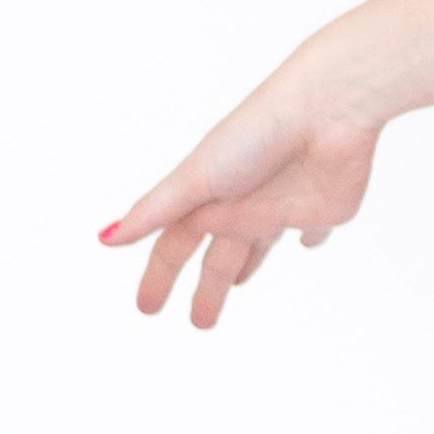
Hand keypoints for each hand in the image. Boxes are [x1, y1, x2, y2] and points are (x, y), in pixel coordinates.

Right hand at [102, 64, 384, 327]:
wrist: (328, 110)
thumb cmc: (257, 133)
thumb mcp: (198, 176)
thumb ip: (156, 210)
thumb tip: (105, 239)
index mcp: (207, 198)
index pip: (175, 246)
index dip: (160, 277)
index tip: (147, 309)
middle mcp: (242, 204)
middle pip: (218, 256)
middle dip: (205, 288)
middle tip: (199, 323)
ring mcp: (283, 207)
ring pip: (259, 248)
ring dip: (245, 267)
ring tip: (232, 287)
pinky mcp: (325, 208)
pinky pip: (316, 229)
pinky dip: (310, 239)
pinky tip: (306, 244)